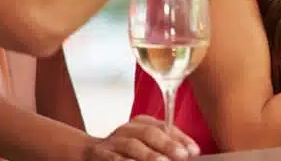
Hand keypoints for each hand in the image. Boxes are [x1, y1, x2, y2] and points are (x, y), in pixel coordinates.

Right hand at [83, 115, 199, 160]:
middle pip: (149, 133)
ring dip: (149, 155)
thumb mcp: (143, 142)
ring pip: (132, 145)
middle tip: (181, 156)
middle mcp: (127, 128)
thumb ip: (163, 145)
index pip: (164, 126)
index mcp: (141, 122)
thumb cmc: (123, 150)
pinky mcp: (100, 153)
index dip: (181, 138)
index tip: (193, 151)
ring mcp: (113, 141)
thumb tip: (188, 153)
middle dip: (167, 145)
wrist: (86, 153)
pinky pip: (114, 158)